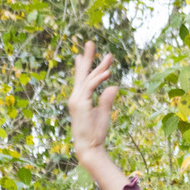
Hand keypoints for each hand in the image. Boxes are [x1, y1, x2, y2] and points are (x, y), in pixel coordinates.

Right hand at [67, 40, 118, 163]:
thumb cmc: (95, 134)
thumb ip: (107, 99)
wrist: (88, 147)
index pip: (85, 79)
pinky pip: (90, 88)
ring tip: (108, 55)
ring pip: (88, 79)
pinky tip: (107, 72)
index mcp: (80, 99)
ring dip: (99, 66)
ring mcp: (77, 100)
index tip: (93, 55)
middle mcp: (76, 97)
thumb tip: (114, 86)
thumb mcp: (103, 114)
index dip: (90, 66)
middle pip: (82, 74)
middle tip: (91, 42)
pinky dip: (99, 79)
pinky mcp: (80, 104)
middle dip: (88, 58)